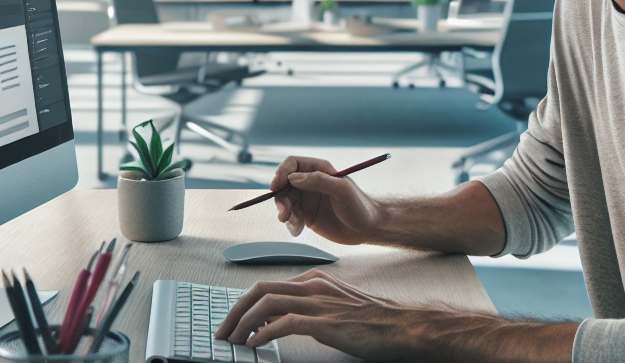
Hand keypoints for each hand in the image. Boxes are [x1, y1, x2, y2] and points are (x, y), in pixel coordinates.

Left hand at [213, 269, 414, 360]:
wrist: (402, 326)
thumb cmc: (371, 320)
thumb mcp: (335, 305)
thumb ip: (308, 307)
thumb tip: (276, 321)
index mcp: (314, 280)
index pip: (268, 285)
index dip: (244, 303)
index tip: (233, 323)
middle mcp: (313, 285)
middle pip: (261, 289)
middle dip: (235, 310)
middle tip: (222, 332)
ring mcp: (319, 302)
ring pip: (267, 303)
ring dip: (243, 323)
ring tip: (233, 341)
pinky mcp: (326, 322)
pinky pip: (286, 323)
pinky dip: (264, 333)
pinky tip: (255, 344)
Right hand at [271, 156, 381, 243]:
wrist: (367, 229)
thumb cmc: (359, 206)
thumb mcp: (342, 191)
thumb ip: (319, 181)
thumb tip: (293, 178)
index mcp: (319, 170)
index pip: (293, 164)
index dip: (281, 173)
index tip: (276, 186)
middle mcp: (310, 182)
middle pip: (284, 184)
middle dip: (280, 198)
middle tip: (284, 214)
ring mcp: (307, 198)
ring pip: (284, 200)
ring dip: (284, 212)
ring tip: (295, 224)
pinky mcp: (306, 215)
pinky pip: (290, 215)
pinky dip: (290, 223)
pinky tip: (298, 230)